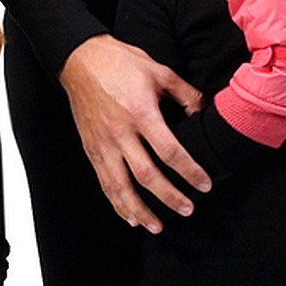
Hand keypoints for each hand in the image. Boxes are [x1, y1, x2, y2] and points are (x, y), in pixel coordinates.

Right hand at [59, 34, 207, 232]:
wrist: (81, 59)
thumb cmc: (120, 62)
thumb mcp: (160, 71)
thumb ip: (185, 94)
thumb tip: (204, 112)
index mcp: (140, 111)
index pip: (169, 151)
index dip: (189, 171)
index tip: (204, 184)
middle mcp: (120, 132)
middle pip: (147, 175)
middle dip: (169, 197)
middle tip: (188, 209)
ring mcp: (103, 142)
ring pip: (121, 186)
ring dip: (141, 210)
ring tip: (159, 226)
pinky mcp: (91, 148)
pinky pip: (104, 182)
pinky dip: (117, 203)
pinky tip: (130, 217)